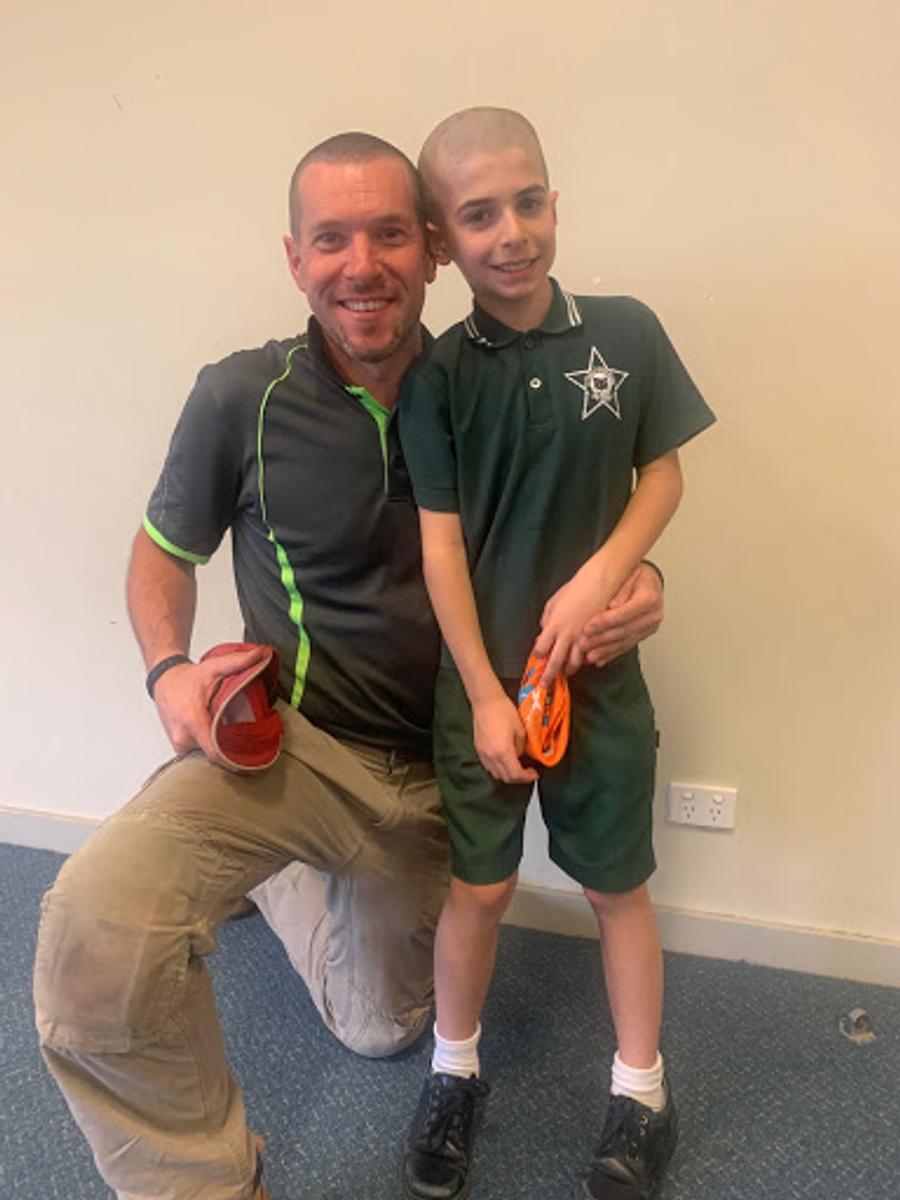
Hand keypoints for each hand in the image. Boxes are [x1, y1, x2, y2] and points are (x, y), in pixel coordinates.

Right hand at [152, 645, 269, 769]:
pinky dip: (211, 748)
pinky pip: (198, 753)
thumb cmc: (185, 678)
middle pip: (213, 757)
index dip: (233, 761)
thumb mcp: (212, 667)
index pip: (214, 753)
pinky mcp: (179, 746)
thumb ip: (238, 661)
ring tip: (238, 743)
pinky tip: (222, 740)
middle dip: (232, 755)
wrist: (163, 680)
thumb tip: (261, 654)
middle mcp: (182, 736)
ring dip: (221, 751)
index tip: (250, 764)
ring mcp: (179, 743)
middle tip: (252, 751)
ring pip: (205, 756)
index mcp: (192, 720)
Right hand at [473, 693, 538, 784]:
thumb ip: (521, 747)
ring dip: (507, 775)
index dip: (527, 777)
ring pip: (496, 774)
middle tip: (528, 772)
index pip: (516, 774)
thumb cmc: (504, 711)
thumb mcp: (520, 730)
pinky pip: (489, 767)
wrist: (486, 702)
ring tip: (516, 768)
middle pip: (505, 778)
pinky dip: (498, 769)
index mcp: (503, 751)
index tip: (534, 774)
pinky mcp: (478, 750)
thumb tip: (520, 754)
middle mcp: (491, 756)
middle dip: (519, 778)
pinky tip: (504, 761)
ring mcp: (483, 754)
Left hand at [532, 562, 609, 687]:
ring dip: (569, 670)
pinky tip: (584, 662)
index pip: (541, 649)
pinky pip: (590, 655)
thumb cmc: (578, 587)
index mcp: (554, 624)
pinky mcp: (597, 637)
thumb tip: (543, 631)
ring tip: (566, 674)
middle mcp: (567, 634)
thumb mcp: (555, 601)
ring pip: (574, 662)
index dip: (537, 658)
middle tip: (545, 686)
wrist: (601, 581)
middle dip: (549, 676)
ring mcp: (583, 637)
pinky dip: (586, 660)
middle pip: (555, 661)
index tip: (535, 663)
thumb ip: (548, 618)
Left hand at [578, 562, 663, 667]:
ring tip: (588, 655)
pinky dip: (611, 653)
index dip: (605, 622)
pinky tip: (599, 659)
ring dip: (604, 650)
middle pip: (624, 631)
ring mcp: (650, 627)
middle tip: (583, 644)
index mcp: (650, 598)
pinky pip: (626, 646)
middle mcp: (653, 615)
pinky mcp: (644, 635)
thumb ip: (619, 590)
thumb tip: (612, 605)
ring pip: (624, 641)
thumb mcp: (626, 575)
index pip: (625, 614)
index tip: (587, 627)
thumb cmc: (635, 575)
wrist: (648, 580)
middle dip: (601, 639)